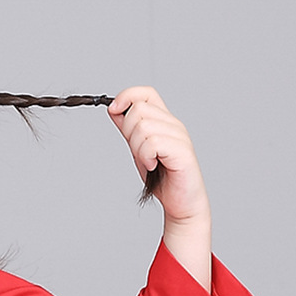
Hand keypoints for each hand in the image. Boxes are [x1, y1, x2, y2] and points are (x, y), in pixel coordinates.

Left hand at [108, 88, 208, 224]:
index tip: (113, 110)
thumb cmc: (163, 178)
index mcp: (163, 121)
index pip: (145, 93)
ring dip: (137, 148)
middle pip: (139, 108)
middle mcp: (173, 124)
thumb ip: (129, 130)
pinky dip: (146, 157)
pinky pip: (153, 143)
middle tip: (138, 152)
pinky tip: (152, 166)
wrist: (180, 203)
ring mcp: (179, 136)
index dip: (126, 96)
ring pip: (143, 126)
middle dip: (128, 132)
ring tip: (147, 162)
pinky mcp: (182, 151)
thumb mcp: (138, 149)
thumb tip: (114, 109)